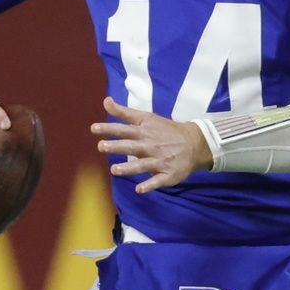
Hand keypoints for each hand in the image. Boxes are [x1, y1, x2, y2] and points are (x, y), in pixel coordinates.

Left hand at [92, 97, 213, 192]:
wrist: (195, 143)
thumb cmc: (165, 130)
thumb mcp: (146, 117)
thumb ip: (124, 112)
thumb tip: (105, 101)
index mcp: (145, 131)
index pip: (125, 128)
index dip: (109, 128)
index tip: (94, 128)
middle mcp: (151, 145)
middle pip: (132, 146)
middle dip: (117, 146)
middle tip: (102, 146)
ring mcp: (160, 160)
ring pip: (143, 164)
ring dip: (129, 167)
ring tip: (115, 170)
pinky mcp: (168, 174)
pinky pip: (157, 180)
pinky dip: (149, 185)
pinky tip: (139, 189)